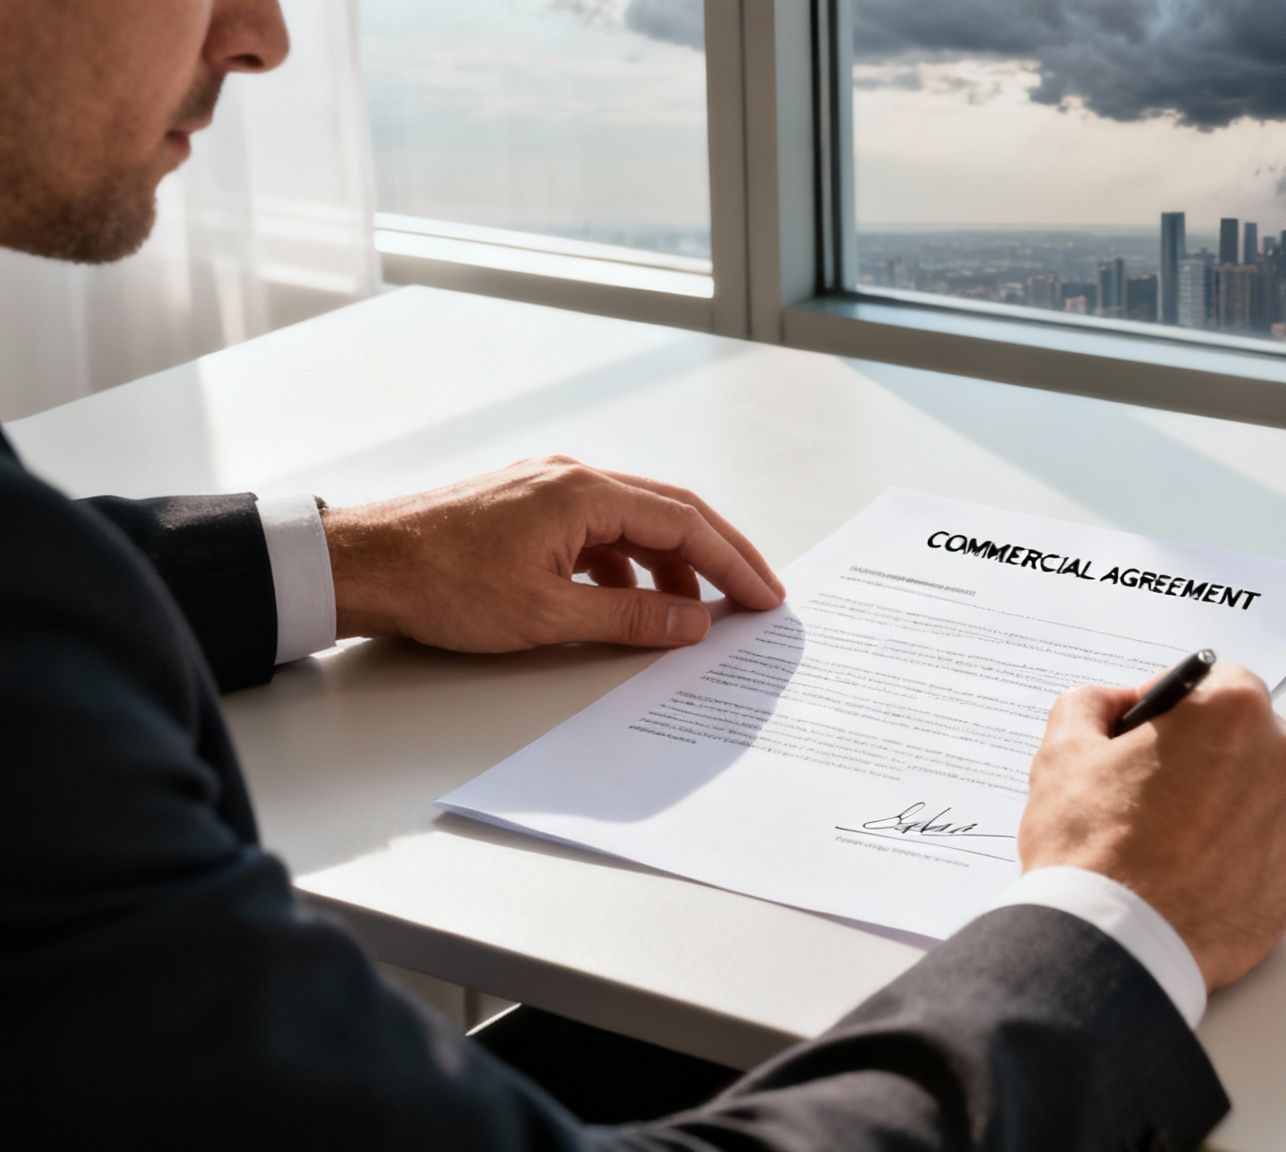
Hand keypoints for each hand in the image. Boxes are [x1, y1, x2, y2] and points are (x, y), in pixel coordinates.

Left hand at [322, 456, 784, 651]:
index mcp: (584, 492)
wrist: (363, 566)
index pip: (685, 523)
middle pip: (670, 513)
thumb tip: (694, 621)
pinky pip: (599, 532)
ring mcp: (547, 489)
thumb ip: (631, 617)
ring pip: (634, 524)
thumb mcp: (548, 613)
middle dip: (718, 557)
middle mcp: (572, 477)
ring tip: (691, 615)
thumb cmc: (442, 583)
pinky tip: (627, 603)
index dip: (733, 563)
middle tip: (756, 596)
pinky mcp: (526, 509)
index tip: (765, 597)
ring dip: (670, 566)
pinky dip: (626, 566)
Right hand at [1017, 663, 1285, 991]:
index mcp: (1233, 710)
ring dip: (1234, 805)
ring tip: (1179, 844)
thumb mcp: (1064, 749)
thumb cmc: (1091, 846)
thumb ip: (1094, 703)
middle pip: (1249, 738)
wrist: (1116, 945)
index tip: (1153, 741)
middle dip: (1211, 757)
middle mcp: (1285, 755)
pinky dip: (1250, 854)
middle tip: (1158, 797)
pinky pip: (1281, 846)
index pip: (1218, 684)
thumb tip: (1120, 703)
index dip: (1180, 710)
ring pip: (1268, 793)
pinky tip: (1203, 875)